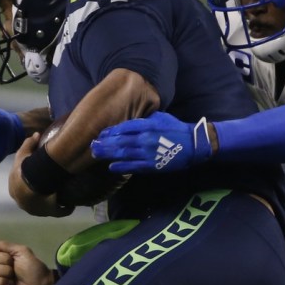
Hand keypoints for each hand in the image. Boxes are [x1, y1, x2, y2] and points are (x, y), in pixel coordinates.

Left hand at [9, 133, 74, 216]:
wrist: (29, 186)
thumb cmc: (23, 170)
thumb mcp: (22, 154)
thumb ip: (28, 144)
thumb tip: (36, 134)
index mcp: (16, 190)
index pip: (22, 186)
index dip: (30, 182)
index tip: (39, 177)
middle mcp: (25, 203)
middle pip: (35, 199)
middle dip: (42, 193)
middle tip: (53, 185)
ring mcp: (37, 209)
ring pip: (47, 206)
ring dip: (54, 201)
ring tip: (63, 193)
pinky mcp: (49, 212)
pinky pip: (60, 212)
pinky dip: (66, 209)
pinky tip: (72, 205)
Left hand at [90, 111, 211, 173]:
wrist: (192, 145)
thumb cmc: (175, 129)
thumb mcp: (159, 117)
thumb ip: (144, 119)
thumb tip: (129, 121)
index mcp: (147, 125)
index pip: (123, 128)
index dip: (109, 132)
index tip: (100, 134)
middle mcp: (145, 138)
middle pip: (119, 141)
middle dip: (104, 143)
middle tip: (92, 145)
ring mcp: (147, 153)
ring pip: (123, 154)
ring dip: (108, 154)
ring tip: (97, 154)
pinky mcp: (151, 165)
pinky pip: (132, 166)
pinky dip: (120, 166)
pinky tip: (111, 166)